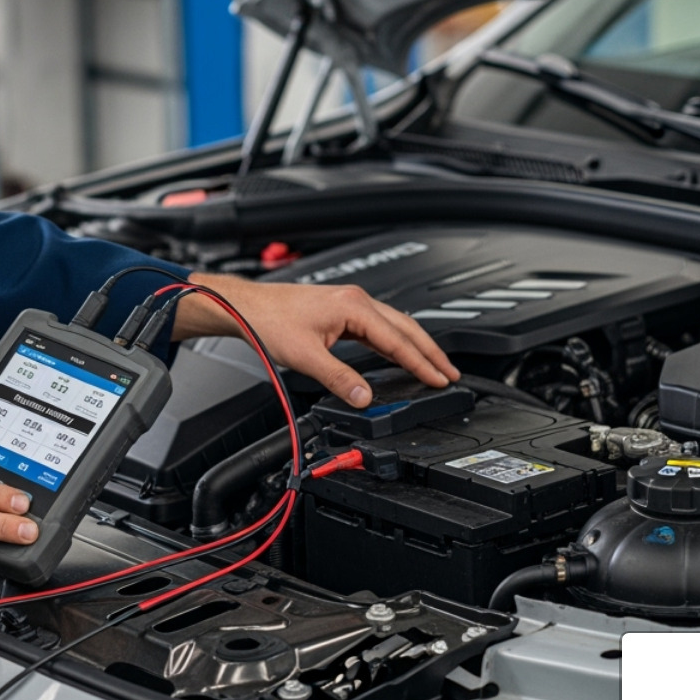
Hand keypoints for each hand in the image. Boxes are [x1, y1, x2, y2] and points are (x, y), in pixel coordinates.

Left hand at [171, 272, 459, 407]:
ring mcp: (351, 303)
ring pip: (395, 325)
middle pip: (406, 327)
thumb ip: (339, 379)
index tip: (440, 379)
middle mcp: (357, 301)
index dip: (422, 363)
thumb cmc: (270, 321)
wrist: (248, 307)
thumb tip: (365, 398)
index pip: (398, 340)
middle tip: (451, 374)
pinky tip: (400, 354)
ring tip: (435, 366)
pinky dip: (397, 341)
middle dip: (431, 352)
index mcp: (354, 307)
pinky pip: (380, 326)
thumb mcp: (307, 357)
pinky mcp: (343, 309)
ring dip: (416, 345)